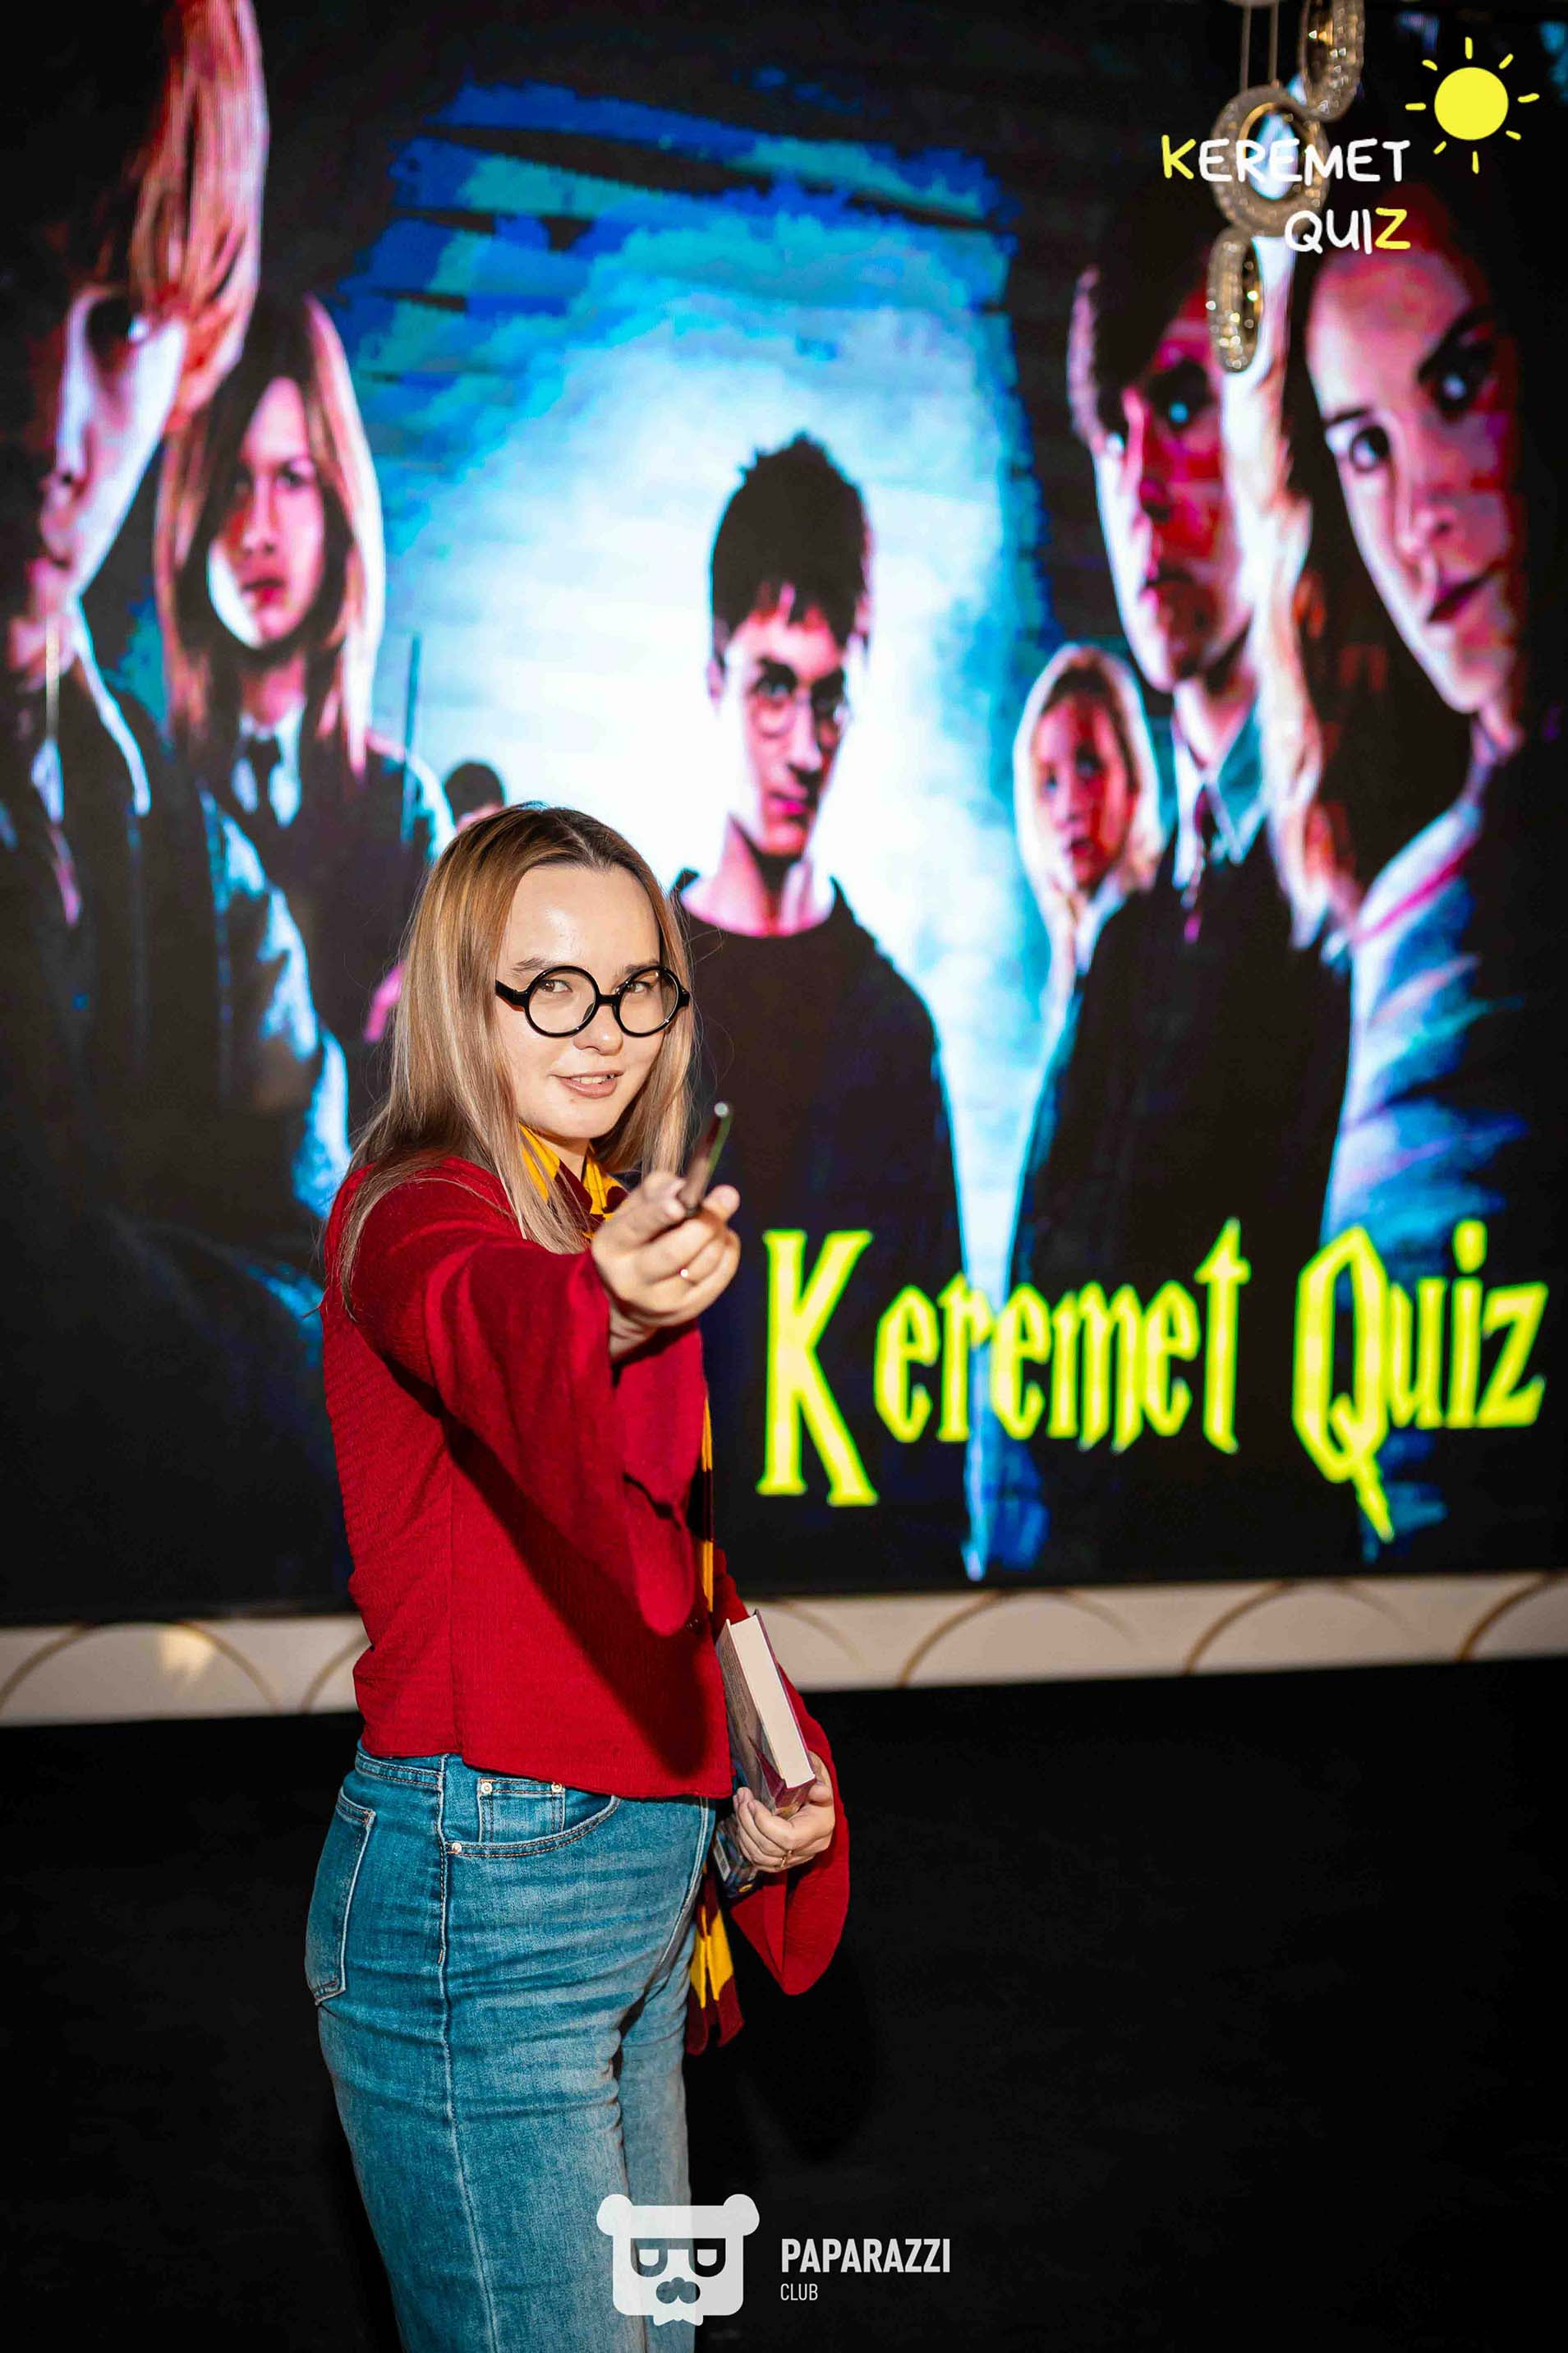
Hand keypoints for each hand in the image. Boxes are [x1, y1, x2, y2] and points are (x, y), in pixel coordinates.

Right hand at [591, 1170, 739, 1360]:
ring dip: (720, 1232)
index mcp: (611, 1247)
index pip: (636, 1228)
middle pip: (676, 1251)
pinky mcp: (688, 1310)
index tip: (680, 1204)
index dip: (659, 1214)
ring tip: (717, 1220)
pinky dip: (728, 1250)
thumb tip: (686, 1188)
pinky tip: (721, 1240)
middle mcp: (632, 1279)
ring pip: (705, 1261)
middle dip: (706, 1221)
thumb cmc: (634, 1241)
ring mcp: (662, 1300)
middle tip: (727, 1196)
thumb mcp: (632, 1210)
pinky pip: (722, 1274)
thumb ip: (657, 1189)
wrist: (627, 1302)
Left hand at [732, 1752, 834, 1873]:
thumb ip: (817, 1781)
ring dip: (742, 1831)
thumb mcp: (817, 1774)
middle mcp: (810, 1847)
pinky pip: (759, 1860)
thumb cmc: (814, 1780)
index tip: (752, 1802)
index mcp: (820, 1827)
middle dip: (748, 1823)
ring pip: (760, 1856)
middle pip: (770, 1848)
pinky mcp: (785, 1859)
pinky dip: (745, 1843)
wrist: (817, 1794)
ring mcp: (797, 1856)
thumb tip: (819, 1789)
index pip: (788, 1838)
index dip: (764, 1823)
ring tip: (738, 1805)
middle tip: (741, 1797)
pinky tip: (741, 1822)